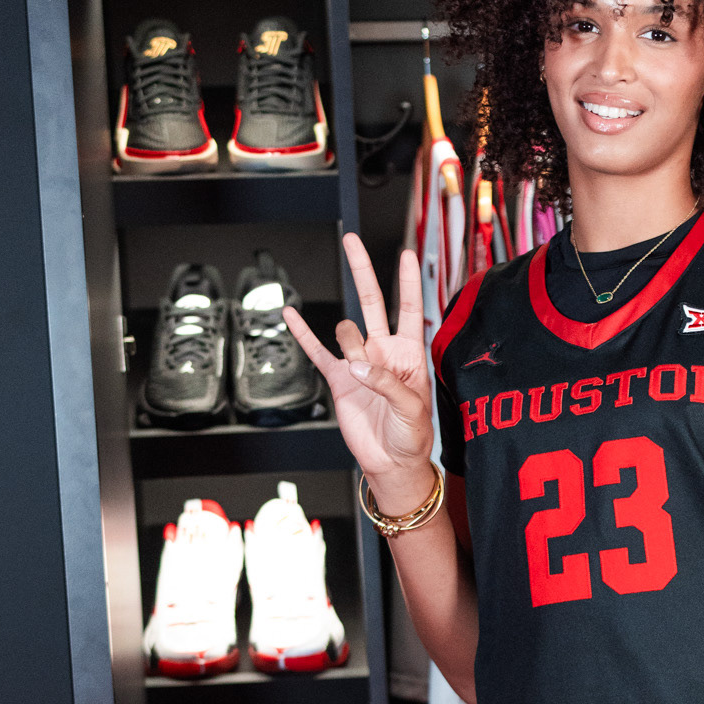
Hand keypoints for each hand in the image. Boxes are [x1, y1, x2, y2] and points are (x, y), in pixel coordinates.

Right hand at [283, 235, 436, 513]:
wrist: (391, 462)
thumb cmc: (412, 436)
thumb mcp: (412, 408)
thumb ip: (387, 382)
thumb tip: (358, 365)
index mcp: (408, 354)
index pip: (409, 309)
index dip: (407, 282)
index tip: (406, 255)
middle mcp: (383, 352)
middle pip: (371, 301)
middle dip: (363, 270)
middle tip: (353, 241)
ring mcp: (358, 362)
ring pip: (347, 332)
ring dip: (350, 346)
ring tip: (360, 373)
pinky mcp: (338, 379)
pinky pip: (317, 351)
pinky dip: (303, 333)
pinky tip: (291, 315)